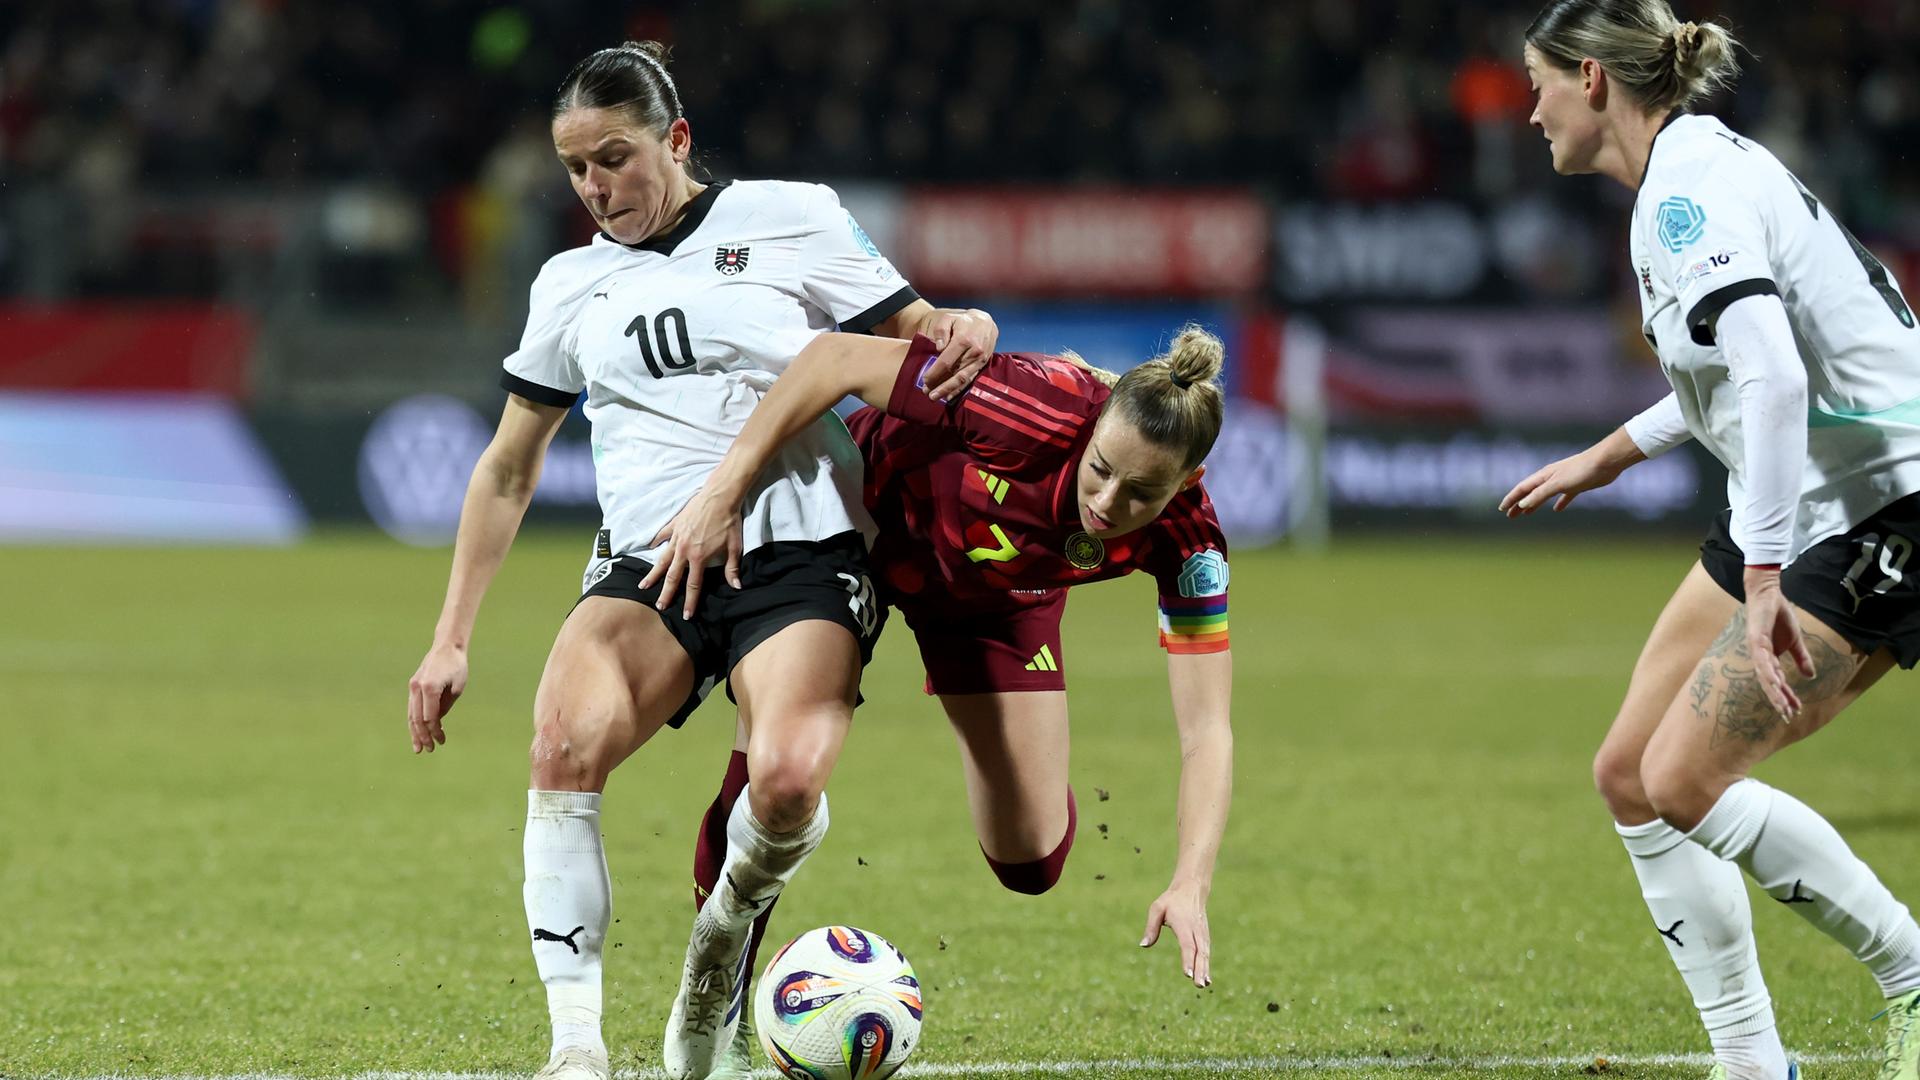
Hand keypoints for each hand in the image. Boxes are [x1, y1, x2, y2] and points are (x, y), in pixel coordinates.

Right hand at [407, 642, 467, 752]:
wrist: (447, 646)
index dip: (435, 732)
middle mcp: (417, 687)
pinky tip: (416, 732)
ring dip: (414, 732)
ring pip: (411, 714)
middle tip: (429, 750)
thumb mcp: (457, 688)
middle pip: (417, 719)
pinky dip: (413, 721)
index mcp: (430, 687)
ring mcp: (413, 686)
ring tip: (418, 748)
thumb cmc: (457, 666)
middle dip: (423, 736)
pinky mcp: (413, 685)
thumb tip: (435, 723)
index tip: (442, 741)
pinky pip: (411, 707)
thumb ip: (445, 706)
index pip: (430, 717)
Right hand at [640, 485, 744, 618]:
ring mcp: (677, 537)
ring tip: (643, 585)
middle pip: (673, 576)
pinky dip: (656, 542)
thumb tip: (736, 586)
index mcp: (699, 558)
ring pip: (662, 559)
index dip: (690, 601)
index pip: (693, 585)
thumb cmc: (729, 522)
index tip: (686, 615)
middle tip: (659, 606)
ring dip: (653, 574)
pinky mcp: (674, 525)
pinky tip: (650, 549)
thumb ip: (732, 568)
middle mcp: (684, 550)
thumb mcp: (734, 547)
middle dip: (666, 593)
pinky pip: (662, 535)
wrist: (720, 497)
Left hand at [918, 307, 996, 401]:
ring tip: (935, 397)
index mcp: (964, 340)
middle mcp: (974, 352)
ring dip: (948, 390)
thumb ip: (941, 330)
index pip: (946, 361)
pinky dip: (960, 389)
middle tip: (928, 393)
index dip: (935, 372)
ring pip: (963, 379)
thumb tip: (938, 348)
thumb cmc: (964, 321)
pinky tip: (950, 396)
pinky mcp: (982, 365)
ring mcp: (979, 360)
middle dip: (940, 385)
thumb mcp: (949, 318)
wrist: (986, 322)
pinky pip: (970, 379)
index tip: (925, 380)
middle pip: (955, 373)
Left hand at [1140, 881, 1211, 986]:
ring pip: (1205, 954)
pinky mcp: (1204, 936)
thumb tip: (1143, 945)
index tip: (1187, 974)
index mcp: (1184, 924)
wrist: (1191, 889)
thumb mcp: (1157, 908)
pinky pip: (1206, 952)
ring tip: (1203, 985)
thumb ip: (1151, 927)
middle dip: (1199, 969)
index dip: (1188, 960)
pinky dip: (1206, 965)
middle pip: (1199, 952)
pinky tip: (1206, 979)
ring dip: (1204, 970)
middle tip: (1198, 984)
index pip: (1187, 945)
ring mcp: (1202, 933)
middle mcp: (1196, 930)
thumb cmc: (1171, 900)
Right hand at [1499, 447, 1623, 516]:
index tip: (1502, 509)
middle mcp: (1551, 477)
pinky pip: (1563, 496)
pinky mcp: (1577, 485)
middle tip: (1510, 515)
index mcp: (1544, 476)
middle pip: (1530, 492)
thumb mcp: (1558, 484)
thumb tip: (1522, 504)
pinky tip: (1557, 509)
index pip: (1522, 488)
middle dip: (1518, 503)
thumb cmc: (1581, 470)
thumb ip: (1540, 494)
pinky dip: (1558, 503)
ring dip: (1534, 504)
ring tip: (1526, 513)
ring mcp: (1564, 481)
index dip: (1511, 499)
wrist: (1606, 461)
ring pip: (1544, 495)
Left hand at [1743, 567, 1814, 718]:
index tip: (1796, 711)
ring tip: (1782, 706)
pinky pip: (1762, 659)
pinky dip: (1768, 672)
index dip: (1786, 696)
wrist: (1769, 595)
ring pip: (1765, 676)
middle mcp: (1759, 658)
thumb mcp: (1795, 641)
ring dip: (1774, 691)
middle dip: (1779, 700)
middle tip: (1788, 716)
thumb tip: (1811, 677)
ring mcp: (1756, 649)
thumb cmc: (1778, 616)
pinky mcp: (1755, 639)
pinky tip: (1776, 682)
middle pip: (1769, 684)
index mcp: (1769, 659)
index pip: (1778, 683)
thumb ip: (1800, 658)